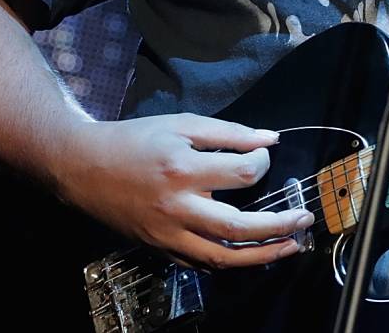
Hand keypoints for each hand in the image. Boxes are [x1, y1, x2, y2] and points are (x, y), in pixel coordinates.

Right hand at [54, 113, 313, 269]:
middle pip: (238, 228)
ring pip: (223, 257)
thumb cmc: (135, 140)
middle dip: (279, 226)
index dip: (263, 164)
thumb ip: (229, 133)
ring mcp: (168, 235)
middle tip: (304, 219)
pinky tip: (250, 255)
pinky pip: (201, 264)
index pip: (243, 175)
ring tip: (291, 246)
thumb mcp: (181, 124)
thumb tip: (271, 140)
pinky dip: (229, 262)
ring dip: (263, 255)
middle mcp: (177, 208)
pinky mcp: (161, 249)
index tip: (264, 157)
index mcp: (183, 169)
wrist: (83, 168)